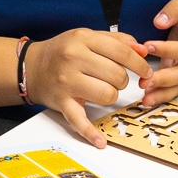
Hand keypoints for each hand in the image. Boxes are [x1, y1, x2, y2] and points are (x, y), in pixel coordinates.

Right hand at [24, 28, 151, 147]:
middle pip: (117, 76)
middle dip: (122, 80)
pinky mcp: (62, 102)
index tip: (146, 71)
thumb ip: (116, 40)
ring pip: (108, 95)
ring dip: (111, 95)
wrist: (31, 67)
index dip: (139, 64)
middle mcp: (73, 58)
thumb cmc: (62, 52)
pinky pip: (79, 120)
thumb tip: (142, 50)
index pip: (122, 52)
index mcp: (82, 38)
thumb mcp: (87, 36)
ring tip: (102, 90)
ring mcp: (67, 81)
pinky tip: (100, 141)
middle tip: (115, 79)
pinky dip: (90, 133)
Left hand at [139, 0, 177, 99]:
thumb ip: (177, 7)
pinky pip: (177, 86)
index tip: (148, 46)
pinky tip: (148, 98)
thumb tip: (160, 22)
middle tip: (144, 81)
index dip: (169, 50)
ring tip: (145, 98)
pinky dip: (163, 94)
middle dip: (165, 79)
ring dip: (163, 92)